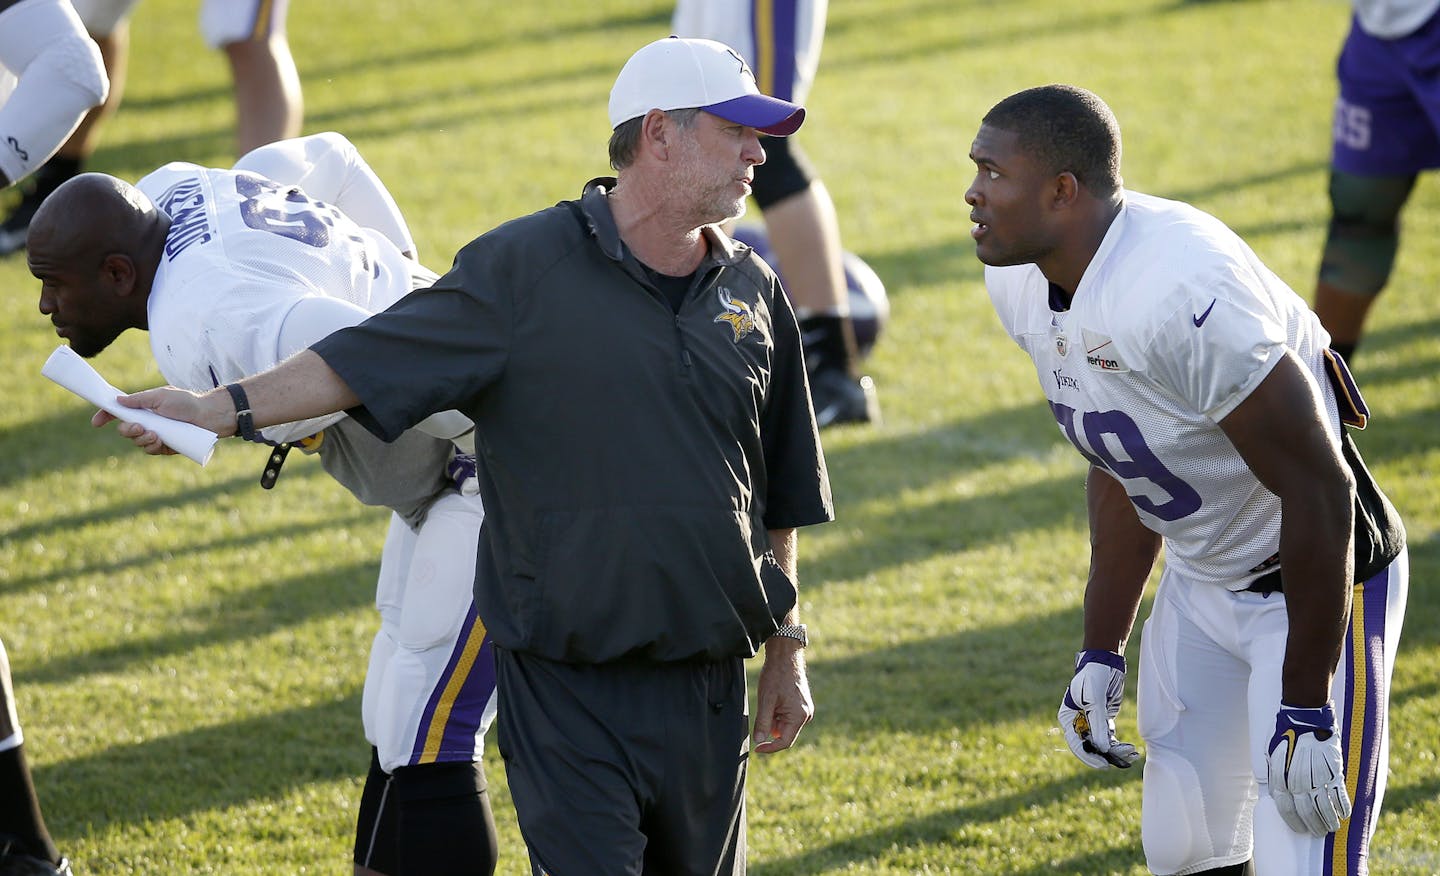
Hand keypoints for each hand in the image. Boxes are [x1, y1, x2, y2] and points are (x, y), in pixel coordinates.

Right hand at [92, 386, 232, 453]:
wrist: (210, 416)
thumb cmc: (187, 402)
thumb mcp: (161, 396)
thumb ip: (139, 399)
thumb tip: (117, 400)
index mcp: (144, 408)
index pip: (119, 413)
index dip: (105, 416)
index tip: (96, 422)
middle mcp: (148, 422)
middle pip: (125, 430)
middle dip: (127, 430)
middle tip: (138, 427)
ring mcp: (156, 435)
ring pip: (137, 442)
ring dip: (142, 439)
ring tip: (156, 434)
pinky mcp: (166, 446)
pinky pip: (151, 451)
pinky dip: (152, 447)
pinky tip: (159, 441)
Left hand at [752, 638, 812, 753]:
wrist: (785, 656)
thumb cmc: (775, 676)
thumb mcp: (766, 700)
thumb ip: (763, 722)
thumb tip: (759, 741)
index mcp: (799, 716)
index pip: (784, 742)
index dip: (769, 747)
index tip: (756, 748)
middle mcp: (806, 715)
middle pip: (785, 734)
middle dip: (771, 729)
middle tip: (761, 712)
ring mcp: (805, 710)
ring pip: (785, 726)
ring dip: (774, 720)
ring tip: (768, 701)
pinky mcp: (802, 705)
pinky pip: (788, 718)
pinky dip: (778, 714)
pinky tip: (773, 700)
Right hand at [1058, 649, 1138, 768]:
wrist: (1105, 662)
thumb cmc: (1093, 677)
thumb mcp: (1094, 700)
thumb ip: (1097, 724)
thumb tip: (1102, 749)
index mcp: (1068, 718)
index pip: (1076, 743)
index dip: (1089, 756)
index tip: (1103, 764)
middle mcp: (1078, 723)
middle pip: (1090, 747)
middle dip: (1106, 756)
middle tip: (1122, 761)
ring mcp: (1091, 723)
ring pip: (1102, 745)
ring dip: (1116, 752)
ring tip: (1131, 755)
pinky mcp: (1104, 721)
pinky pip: (1110, 739)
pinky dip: (1119, 746)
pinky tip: (1131, 750)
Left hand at [1266, 703, 1350, 835]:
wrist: (1305, 716)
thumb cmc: (1285, 732)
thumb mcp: (1270, 752)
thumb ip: (1273, 772)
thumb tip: (1275, 790)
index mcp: (1280, 777)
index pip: (1285, 807)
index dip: (1293, 821)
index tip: (1299, 828)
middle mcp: (1298, 780)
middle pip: (1305, 811)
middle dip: (1311, 825)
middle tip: (1317, 832)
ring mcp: (1317, 777)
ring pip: (1323, 807)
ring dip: (1328, 821)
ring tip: (1331, 828)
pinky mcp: (1334, 771)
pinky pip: (1340, 795)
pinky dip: (1343, 807)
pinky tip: (1344, 815)